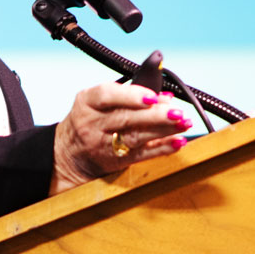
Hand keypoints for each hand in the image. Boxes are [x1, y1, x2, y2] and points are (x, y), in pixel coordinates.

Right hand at [51, 82, 192, 192]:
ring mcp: (104, 144)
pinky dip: (162, 148)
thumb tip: (166, 93)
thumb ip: (132, 92)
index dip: (132, 96)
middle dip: (156, 115)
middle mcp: (93, 123)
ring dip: (164, 130)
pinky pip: (142, 155)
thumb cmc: (93, 118)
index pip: (107, 96)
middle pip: (126, 118)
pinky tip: (178, 141)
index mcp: (87, 102)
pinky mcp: (117, 161)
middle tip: (178, 112)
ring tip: (184, 123)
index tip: (153, 97)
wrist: (71, 152)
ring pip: (136, 137)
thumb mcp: (101, 99)